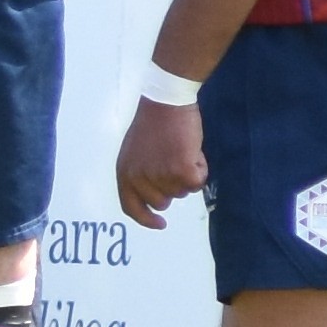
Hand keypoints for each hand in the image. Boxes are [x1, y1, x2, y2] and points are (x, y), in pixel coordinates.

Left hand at [114, 90, 206, 228]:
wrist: (166, 103)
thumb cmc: (154, 125)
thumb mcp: (135, 153)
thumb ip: (140, 175)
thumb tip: (155, 199)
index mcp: (124, 173)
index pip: (131, 207)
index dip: (146, 219)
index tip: (160, 223)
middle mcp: (139, 178)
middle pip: (163, 202)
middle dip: (173, 187)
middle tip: (174, 161)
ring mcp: (160, 176)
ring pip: (183, 192)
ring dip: (187, 175)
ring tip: (180, 150)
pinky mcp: (181, 171)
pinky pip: (198, 183)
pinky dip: (201, 169)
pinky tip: (193, 151)